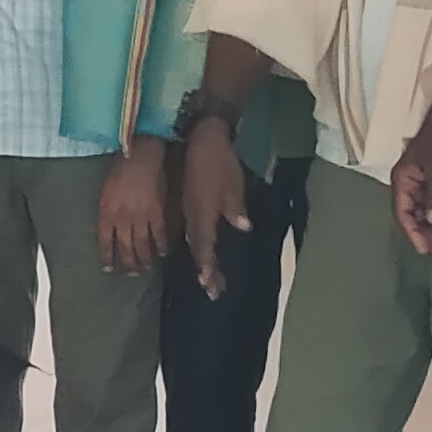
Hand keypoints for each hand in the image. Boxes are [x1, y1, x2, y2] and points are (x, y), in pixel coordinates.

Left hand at [95, 141, 171, 276]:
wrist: (139, 157)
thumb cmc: (118, 170)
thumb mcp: (104, 192)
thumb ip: (106, 212)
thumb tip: (105, 228)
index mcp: (106, 214)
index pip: (104, 242)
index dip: (107, 257)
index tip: (108, 269)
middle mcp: (122, 220)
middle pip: (125, 248)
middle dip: (128, 263)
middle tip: (131, 273)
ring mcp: (141, 218)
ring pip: (142, 245)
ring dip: (144, 259)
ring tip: (145, 267)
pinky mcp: (157, 213)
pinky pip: (158, 234)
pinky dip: (160, 245)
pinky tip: (162, 253)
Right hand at [176, 111, 248, 295]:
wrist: (200, 139)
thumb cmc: (219, 162)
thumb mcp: (232, 183)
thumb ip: (235, 207)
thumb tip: (243, 227)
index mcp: (202, 213)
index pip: (204, 246)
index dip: (207, 266)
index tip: (211, 285)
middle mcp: (192, 216)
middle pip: (197, 248)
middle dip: (206, 271)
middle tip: (213, 291)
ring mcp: (188, 210)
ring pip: (192, 241)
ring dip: (201, 260)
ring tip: (208, 279)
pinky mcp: (187, 203)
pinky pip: (190, 230)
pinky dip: (197, 245)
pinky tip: (201, 250)